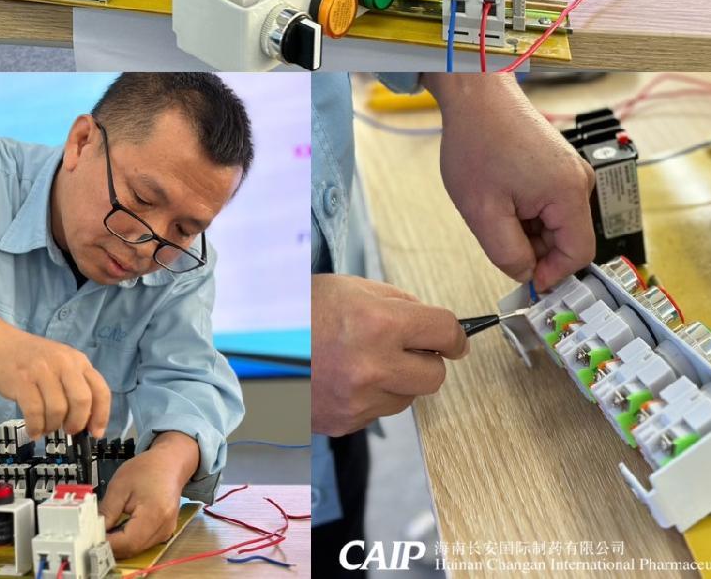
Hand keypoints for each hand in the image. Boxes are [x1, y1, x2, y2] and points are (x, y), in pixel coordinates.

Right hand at [0, 327, 110, 440]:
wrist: (3, 343)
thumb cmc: (36, 359)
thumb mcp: (63, 365)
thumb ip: (75, 386)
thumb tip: (86, 423)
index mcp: (79, 361)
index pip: (100, 390)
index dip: (101, 415)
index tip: (95, 433)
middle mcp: (64, 363)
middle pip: (82, 401)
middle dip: (77, 423)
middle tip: (67, 430)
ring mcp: (43, 371)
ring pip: (57, 410)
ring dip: (52, 427)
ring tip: (45, 427)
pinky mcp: (22, 381)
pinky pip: (34, 412)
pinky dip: (35, 427)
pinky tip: (33, 430)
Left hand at [99, 437, 196, 558]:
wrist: (170, 462)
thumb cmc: (147, 469)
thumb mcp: (120, 485)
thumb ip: (106, 511)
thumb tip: (93, 532)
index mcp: (154, 513)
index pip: (127, 542)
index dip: (107, 544)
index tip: (89, 540)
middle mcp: (164, 528)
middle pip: (131, 549)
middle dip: (110, 546)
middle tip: (93, 536)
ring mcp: (166, 532)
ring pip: (136, 549)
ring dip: (119, 544)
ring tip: (105, 531)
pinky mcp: (164, 533)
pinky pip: (142, 544)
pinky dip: (128, 540)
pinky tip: (119, 529)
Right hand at [311, 274, 466, 437]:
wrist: (253, 345)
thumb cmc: (300, 309)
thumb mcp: (352, 288)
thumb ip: (399, 303)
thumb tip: (436, 325)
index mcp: (378, 323)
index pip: (444, 333)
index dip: (456, 335)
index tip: (456, 339)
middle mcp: (372, 365)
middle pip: (435, 375)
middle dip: (429, 359)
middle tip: (410, 346)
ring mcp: (358, 399)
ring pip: (409, 397)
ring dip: (400, 379)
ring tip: (367, 358)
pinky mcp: (345, 422)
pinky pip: (380, 411)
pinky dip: (374, 395)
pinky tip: (349, 375)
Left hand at [428, 75, 595, 291]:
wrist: (476, 95)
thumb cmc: (478, 139)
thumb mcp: (483, 212)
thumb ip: (507, 254)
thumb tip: (527, 274)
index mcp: (569, 192)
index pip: (579, 255)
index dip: (551, 274)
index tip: (525, 277)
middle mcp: (578, 179)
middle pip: (566, 239)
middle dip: (532, 246)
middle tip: (496, 230)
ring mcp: (570, 169)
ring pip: (555, 222)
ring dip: (525, 226)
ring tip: (495, 203)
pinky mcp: (558, 163)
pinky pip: (549, 202)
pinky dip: (526, 208)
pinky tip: (501, 192)